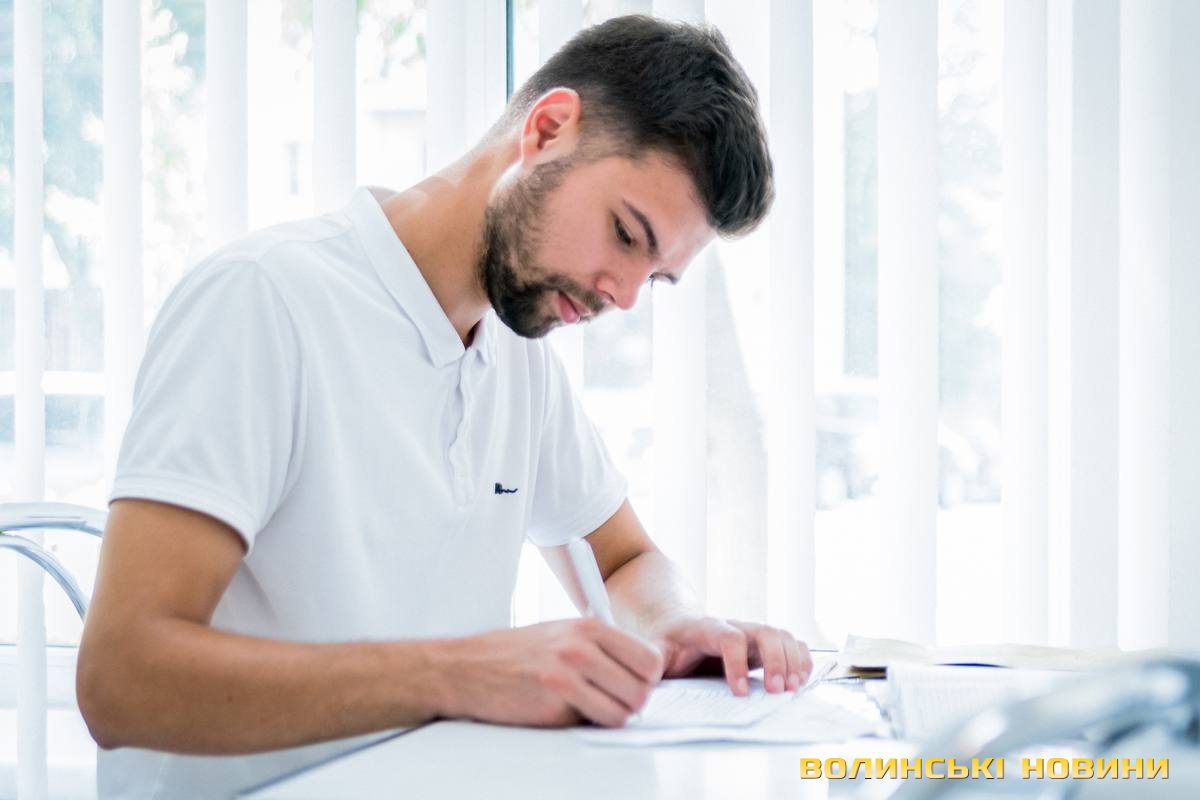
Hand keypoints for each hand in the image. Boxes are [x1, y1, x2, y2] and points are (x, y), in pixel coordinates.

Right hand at [437, 618, 663, 727]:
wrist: (467, 668)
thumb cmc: (517, 653)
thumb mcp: (562, 632)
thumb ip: (600, 647)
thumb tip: (641, 673)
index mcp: (589, 626)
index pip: (649, 659)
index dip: (647, 678)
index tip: (634, 684)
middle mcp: (581, 647)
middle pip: (642, 689)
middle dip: (632, 701)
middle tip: (612, 701)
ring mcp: (567, 675)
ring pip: (624, 712)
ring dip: (612, 716)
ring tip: (589, 707)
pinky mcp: (553, 703)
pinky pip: (593, 723)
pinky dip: (587, 723)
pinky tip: (567, 711)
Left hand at [647, 614, 811, 695]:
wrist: (676, 624)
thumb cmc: (666, 641)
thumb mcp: (654, 647)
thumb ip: (652, 659)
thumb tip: (648, 678)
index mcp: (705, 627)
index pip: (729, 637)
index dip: (737, 663)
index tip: (740, 691)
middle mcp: (734, 626)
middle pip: (764, 631)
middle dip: (775, 660)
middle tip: (776, 691)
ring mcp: (750, 633)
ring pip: (780, 635)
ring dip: (792, 660)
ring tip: (792, 688)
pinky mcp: (761, 644)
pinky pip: (789, 642)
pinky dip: (800, 658)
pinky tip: (801, 678)